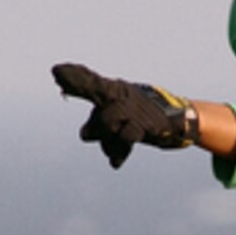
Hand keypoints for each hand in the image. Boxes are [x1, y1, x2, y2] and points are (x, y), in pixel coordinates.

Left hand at [53, 63, 198, 168]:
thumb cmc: (144, 116)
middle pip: (96, 90)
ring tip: (110, 152)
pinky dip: (118, 150)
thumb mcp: (119, 116)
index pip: (91, 83)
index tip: (55, 72)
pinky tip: (114, 163)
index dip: (74, 77)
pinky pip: (126, 137)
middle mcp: (123, 97)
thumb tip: (84, 134)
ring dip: (104, 138)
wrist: (180, 119)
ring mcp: (134, 110)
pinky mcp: (147, 126)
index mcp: (115, 91)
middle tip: (59, 78)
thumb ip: (99, 124)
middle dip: (79, 84)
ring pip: (107, 121)